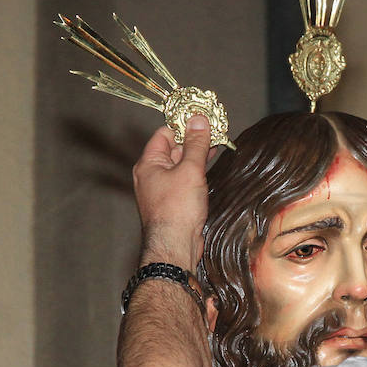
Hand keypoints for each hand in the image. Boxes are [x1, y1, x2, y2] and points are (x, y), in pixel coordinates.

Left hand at [133, 114, 213, 266]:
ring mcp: (162, 190)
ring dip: (197, 156)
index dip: (183, 125)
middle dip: (194, 140)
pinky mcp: (173, 202)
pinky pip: (184, 180)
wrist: (175, 246)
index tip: (203, 120)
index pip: (165, 133)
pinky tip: (210, 169)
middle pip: (173, 148)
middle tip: (216, 131)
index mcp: (149, 163)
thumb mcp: (190, 170)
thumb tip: (199, 120)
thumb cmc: (177, 209)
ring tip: (217, 146)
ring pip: (180, 165)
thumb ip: (196, 144)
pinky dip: (196, 172)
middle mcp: (152, 175)